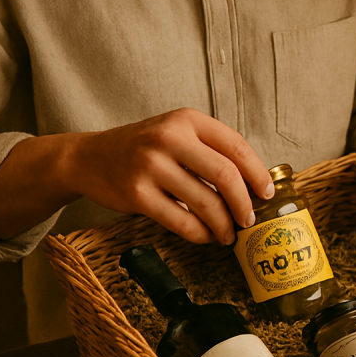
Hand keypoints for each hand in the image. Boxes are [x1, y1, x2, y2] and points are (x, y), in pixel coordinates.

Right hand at [66, 108, 273, 245]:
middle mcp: (169, 138)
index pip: (236, 147)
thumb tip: (254, 184)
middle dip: (244, 204)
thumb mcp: (176, 133)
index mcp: (187, 120)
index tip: (267, 194)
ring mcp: (150, 166)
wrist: (88, 158)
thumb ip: (210, 150)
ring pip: (206, 203)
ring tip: (228, 234)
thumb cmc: (143, 149)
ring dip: (224, 225)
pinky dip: (201, 234)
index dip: (258, 174)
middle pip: (226, 176)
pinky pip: (182, 222)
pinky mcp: (137, 194)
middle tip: (249, 219)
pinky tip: (206, 236)